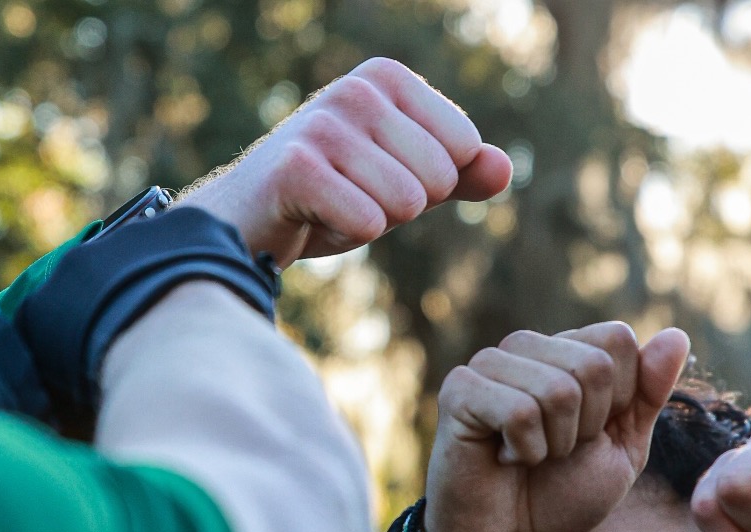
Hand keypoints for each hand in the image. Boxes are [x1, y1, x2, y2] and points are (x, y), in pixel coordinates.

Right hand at [178, 57, 513, 265]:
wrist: (247, 219)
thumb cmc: (331, 194)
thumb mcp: (404, 179)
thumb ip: (460, 174)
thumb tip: (503, 169)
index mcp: (388, 78)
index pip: (464, 146)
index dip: (430, 182)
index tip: (378, 175)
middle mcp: (356, 89)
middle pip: (437, 178)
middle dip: (401, 204)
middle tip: (350, 193)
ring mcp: (324, 125)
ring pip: (405, 203)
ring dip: (370, 220)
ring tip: (329, 204)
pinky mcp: (296, 168)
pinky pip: (367, 223)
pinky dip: (343, 235)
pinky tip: (310, 218)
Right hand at [423, 323, 690, 531]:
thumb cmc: (561, 494)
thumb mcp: (621, 447)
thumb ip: (648, 394)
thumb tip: (677, 335)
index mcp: (565, 350)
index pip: (617, 339)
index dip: (618, 400)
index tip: (589, 433)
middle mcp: (526, 347)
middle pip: (594, 364)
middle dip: (588, 427)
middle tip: (555, 450)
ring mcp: (489, 364)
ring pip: (558, 389)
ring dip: (555, 444)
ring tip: (528, 455)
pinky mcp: (459, 390)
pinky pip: (518, 412)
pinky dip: (524, 452)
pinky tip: (502, 459)